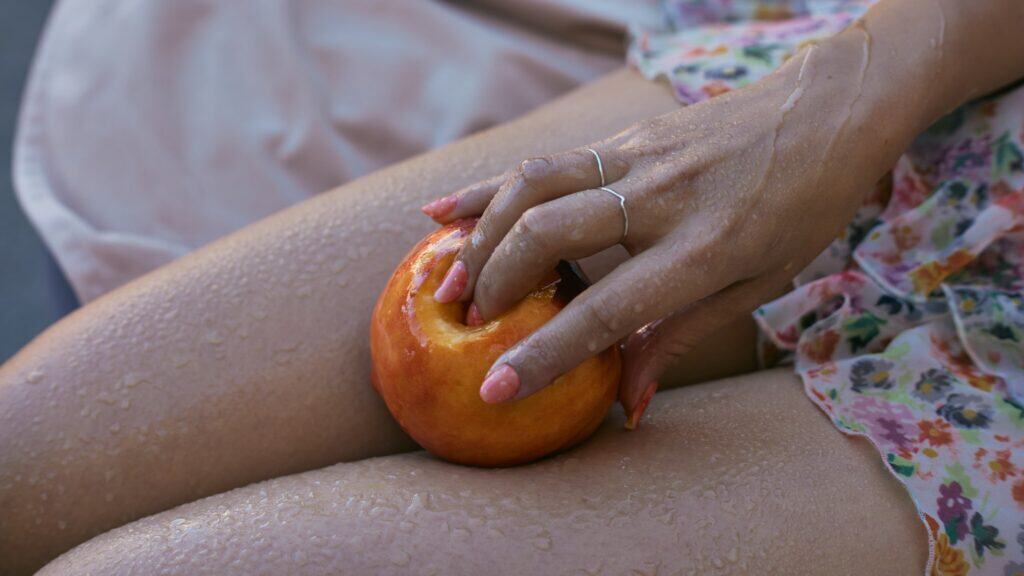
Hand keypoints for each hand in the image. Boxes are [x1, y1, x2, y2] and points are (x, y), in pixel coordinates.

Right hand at [420, 39, 902, 427]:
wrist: (829, 108)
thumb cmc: (804, 207)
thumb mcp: (759, 284)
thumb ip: (680, 337)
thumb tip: (629, 403)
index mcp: (704, 249)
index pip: (607, 309)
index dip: (547, 354)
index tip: (494, 390)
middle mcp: (661, 198)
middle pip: (548, 233)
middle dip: (496, 284)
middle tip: (468, 326)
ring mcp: (638, 157)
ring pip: (533, 185)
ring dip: (481, 234)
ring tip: (450, 278)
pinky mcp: (625, 136)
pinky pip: (544, 161)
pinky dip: (489, 186)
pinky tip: (444, 211)